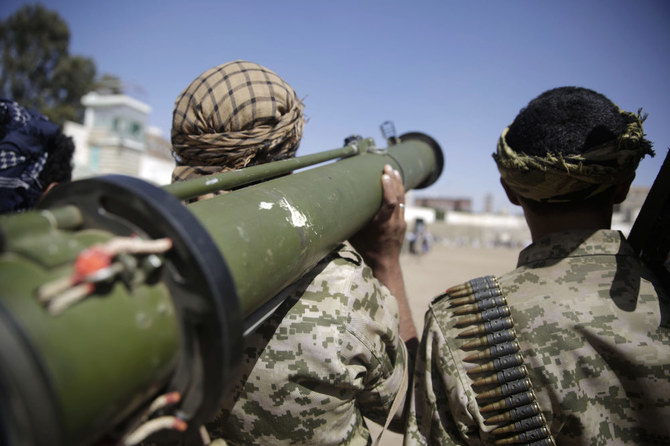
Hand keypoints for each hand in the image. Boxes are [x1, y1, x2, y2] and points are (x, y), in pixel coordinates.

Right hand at [350, 164, 416, 344]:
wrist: (384, 265)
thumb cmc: (365, 250)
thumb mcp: (355, 235)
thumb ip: (351, 221)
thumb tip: (332, 207)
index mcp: (383, 226)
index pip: (391, 203)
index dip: (389, 187)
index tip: (384, 175)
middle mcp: (394, 223)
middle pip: (399, 197)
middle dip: (393, 180)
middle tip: (387, 166)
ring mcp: (401, 223)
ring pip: (403, 199)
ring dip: (398, 184)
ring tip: (392, 170)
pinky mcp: (403, 223)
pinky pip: (403, 204)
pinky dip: (399, 192)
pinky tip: (395, 183)